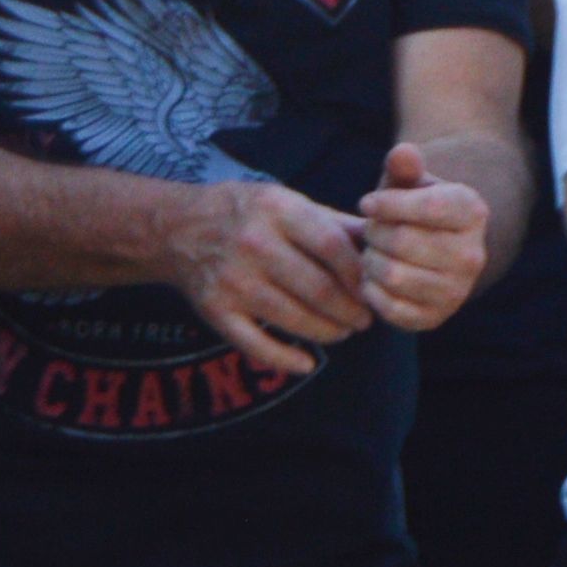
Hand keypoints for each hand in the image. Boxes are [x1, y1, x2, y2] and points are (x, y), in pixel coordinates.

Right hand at [166, 174, 373, 374]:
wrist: (177, 228)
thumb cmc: (249, 215)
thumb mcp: (289, 203)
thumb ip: (337, 224)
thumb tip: (390, 242)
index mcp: (276, 210)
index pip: (332, 246)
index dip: (360, 274)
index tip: (374, 288)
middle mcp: (251, 243)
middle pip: (317, 288)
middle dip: (350, 311)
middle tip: (363, 320)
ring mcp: (230, 279)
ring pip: (293, 318)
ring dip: (327, 333)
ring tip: (342, 332)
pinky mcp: (214, 309)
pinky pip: (255, 343)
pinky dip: (284, 359)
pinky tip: (306, 363)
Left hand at [354, 139, 491, 332]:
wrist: (425, 252)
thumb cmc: (410, 209)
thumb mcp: (407, 183)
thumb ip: (403, 167)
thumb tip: (403, 151)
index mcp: (472, 212)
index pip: (426, 207)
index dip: (386, 204)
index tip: (366, 203)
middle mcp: (473, 254)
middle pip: (402, 241)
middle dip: (374, 233)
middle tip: (371, 231)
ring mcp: (457, 290)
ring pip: (392, 274)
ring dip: (370, 262)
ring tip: (373, 253)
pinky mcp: (434, 318)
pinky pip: (388, 306)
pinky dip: (371, 291)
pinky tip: (374, 278)